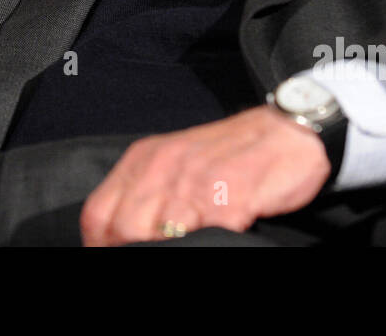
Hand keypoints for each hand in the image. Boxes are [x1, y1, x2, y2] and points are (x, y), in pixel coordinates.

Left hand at [79, 105, 331, 245]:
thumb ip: (148, 195)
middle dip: (133, 247)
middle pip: (123, 228)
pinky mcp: (228, 195)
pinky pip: (206, 235)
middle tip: (156, 252)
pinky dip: (207, 242)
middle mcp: (163, 166)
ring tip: (187, 245)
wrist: (287, 132)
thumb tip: (124, 235)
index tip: (112, 253)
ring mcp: (194, 180)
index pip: (98, 213)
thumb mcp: (176, 164)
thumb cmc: (232, 153)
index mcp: (145, 159)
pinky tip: (216, 238)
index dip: (101, 243)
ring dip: (168, 246)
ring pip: (156, 236)